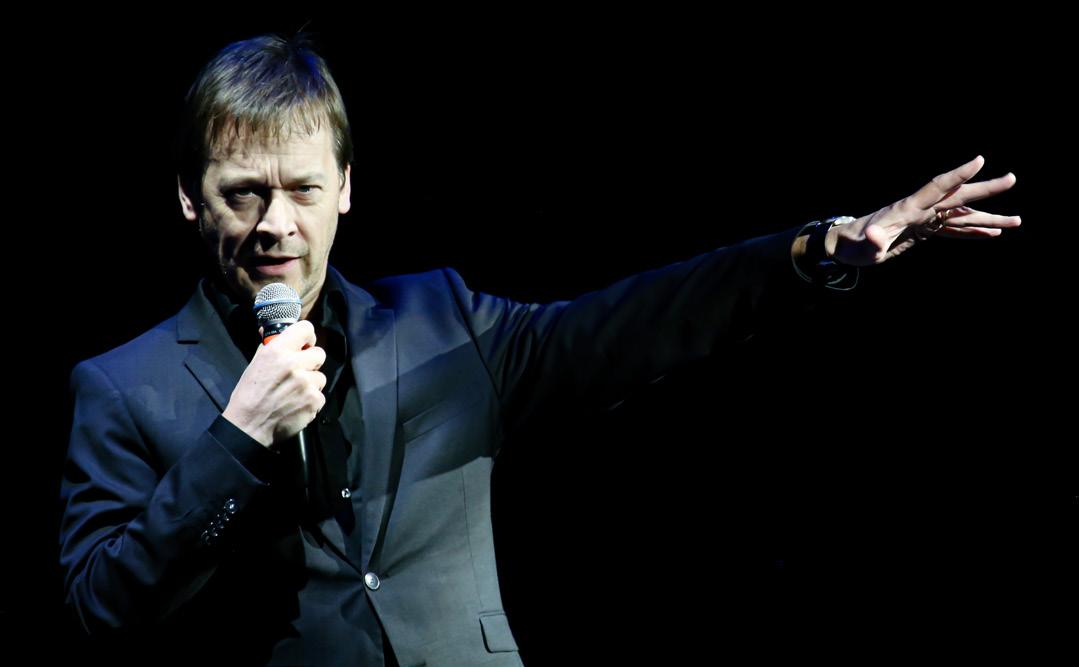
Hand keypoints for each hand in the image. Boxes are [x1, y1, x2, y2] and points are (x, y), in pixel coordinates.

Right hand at [222, 320, 326, 447]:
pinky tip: (297, 404)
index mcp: (278, 351)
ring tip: (295, 392)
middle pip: (320, 353)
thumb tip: (272, 333)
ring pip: (321, 376)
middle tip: (300, 371)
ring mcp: (307, 383)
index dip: (306, 337)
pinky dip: (311, 400)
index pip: (306, 329)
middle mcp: (295, 364)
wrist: (249, 426)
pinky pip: (320, 395)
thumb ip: (269, 347)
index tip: (304, 345)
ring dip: (311, 383)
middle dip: (311, 362)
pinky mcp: (314, 400)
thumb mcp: (255, 364)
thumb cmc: (248, 395)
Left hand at [827, 155, 1021, 266]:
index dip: (957, 175)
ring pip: (961, 216)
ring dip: (988, 218)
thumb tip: (872, 235)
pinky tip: (993, 233)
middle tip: (1012, 178)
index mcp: (906, 208)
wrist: (846, 246)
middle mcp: (919, 210)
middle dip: (984, 189)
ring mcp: (924, 219)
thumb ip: (869, 241)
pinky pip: (953, 230)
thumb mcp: (860, 247)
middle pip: (957, 197)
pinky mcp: (924, 230)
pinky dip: (973, 232)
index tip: (980, 160)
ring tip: (1017, 221)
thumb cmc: (852, 245)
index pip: (936, 187)